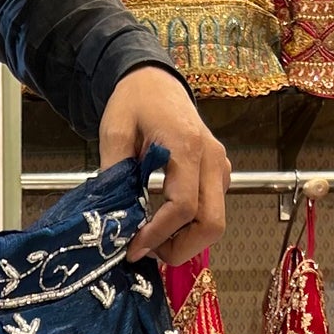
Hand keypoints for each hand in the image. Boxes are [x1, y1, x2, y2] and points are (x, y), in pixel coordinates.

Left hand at [98, 67, 230, 266]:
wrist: (155, 80)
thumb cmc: (135, 101)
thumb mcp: (115, 132)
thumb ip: (115, 174)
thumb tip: (114, 218)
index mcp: (187, 147)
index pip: (183, 208)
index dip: (158, 236)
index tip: (132, 249)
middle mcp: (211, 159)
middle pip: (212, 223)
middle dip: (180, 249)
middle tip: (148, 252)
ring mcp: (220, 166)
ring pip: (216, 222)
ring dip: (186, 241)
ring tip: (153, 240)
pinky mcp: (219, 171)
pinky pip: (213, 209)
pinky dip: (191, 227)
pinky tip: (164, 224)